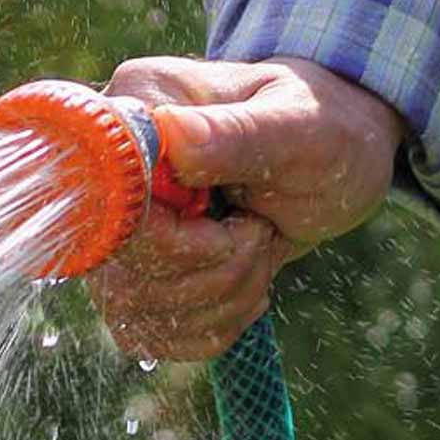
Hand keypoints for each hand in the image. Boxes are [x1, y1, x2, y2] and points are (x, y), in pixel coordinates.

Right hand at [87, 55, 404, 361]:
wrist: (334, 159)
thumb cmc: (324, 128)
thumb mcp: (300, 128)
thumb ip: (235, 133)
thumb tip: (169, 134)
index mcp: (134, 107)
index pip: (105, 193)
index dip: (164, 234)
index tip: (236, 225)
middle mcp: (108, 169)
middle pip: (118, 262)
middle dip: (211, 268)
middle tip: (263, 232)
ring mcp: (113, 229)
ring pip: (132, 306)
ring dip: (221, 298)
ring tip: (260, 250)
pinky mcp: (128, 276)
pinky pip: (145, 333)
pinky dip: (209, 324)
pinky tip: (243, 284)